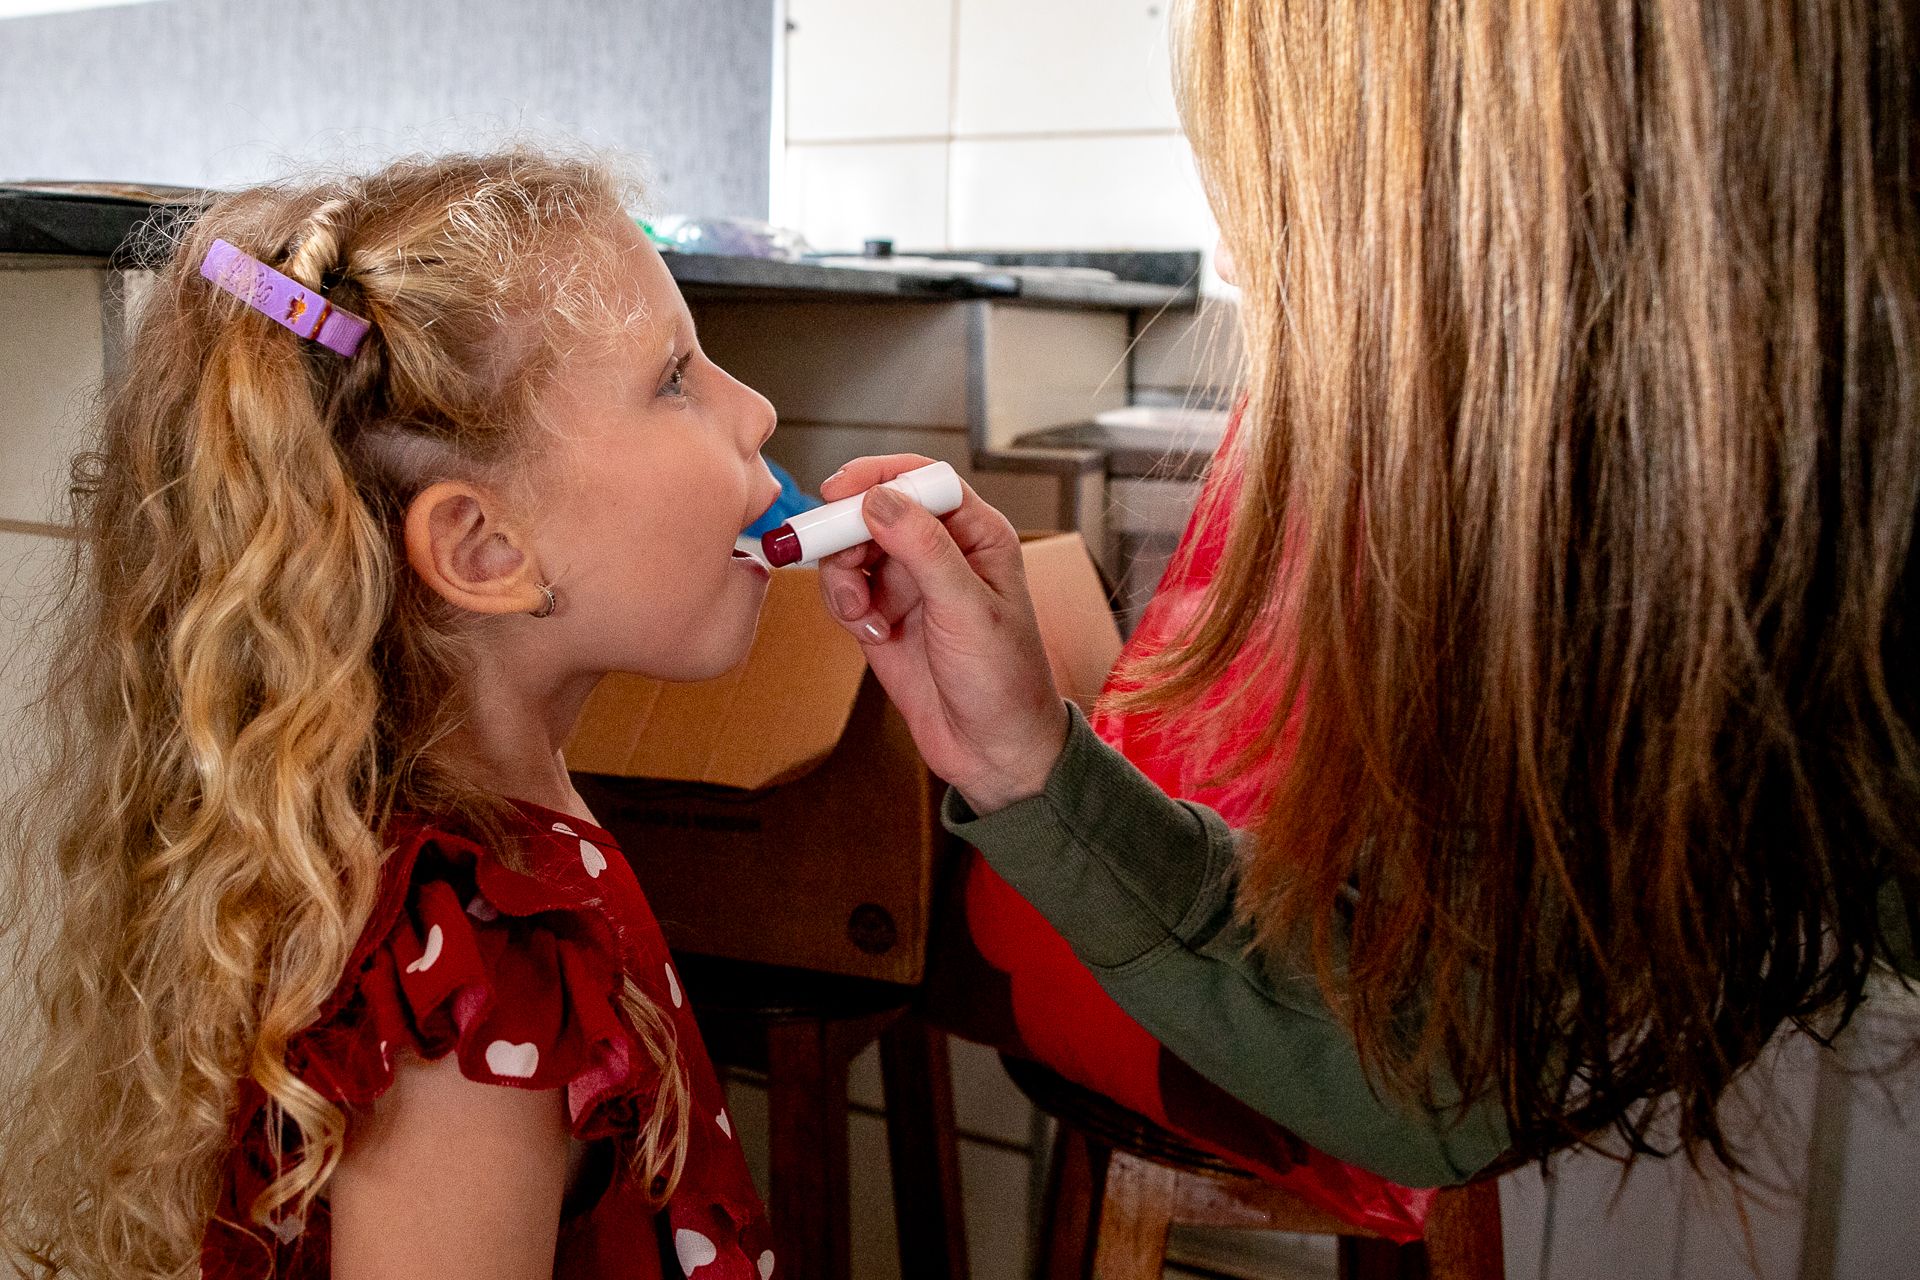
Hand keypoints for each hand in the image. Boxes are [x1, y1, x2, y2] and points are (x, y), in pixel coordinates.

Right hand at [815, 455, 1068, 813]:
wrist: (993, 750)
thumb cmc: (1005, 680)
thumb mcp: (967, 610)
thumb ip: (925, 550)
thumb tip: (879, 498)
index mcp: (976, 534)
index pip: (921, 479)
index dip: (877, 477)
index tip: (839, 493)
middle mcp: (940, 551)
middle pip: (874, 509)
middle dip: (848, 532)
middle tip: (838, 560)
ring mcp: (909, 583)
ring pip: (851, 549)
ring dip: (843, 576)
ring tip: (861, 613)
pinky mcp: (883, 615)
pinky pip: (845, 589)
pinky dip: (844, 606)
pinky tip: (870, 633)